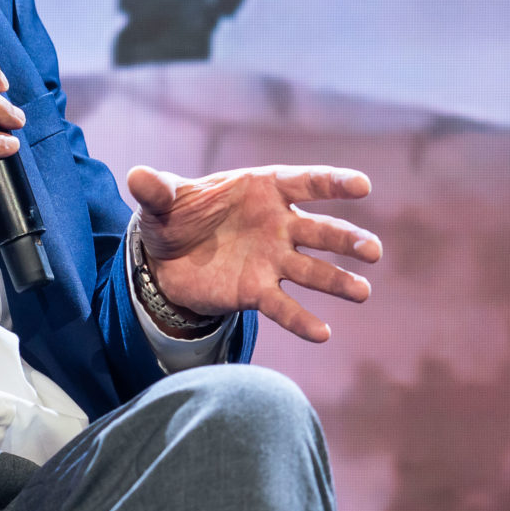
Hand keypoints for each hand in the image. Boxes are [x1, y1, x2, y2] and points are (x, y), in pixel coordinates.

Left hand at [124, 164, 381, 342]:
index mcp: (263, 190)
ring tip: (363, 292)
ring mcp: (272, 260)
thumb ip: (157, 190)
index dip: (333, 182)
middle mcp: (278, 224)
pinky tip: (323, 334)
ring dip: (338, 281)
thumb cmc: (176, 216)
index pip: (305, 182)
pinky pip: (283, 307)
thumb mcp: (163, 201)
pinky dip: (301, 320)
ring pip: (312, 270)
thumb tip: (137, 176)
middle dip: (346, 240)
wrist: (165, 257)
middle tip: (372, 251)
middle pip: (320, 230)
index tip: (363, 186)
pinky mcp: (258, 291)